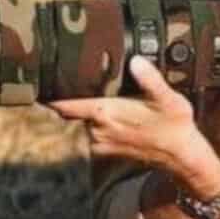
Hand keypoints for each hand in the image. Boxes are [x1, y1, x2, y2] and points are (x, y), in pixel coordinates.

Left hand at [49, 56, 219, 198]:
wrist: (181, 157)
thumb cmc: (175, 125)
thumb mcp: (169, 99)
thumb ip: (151, 80)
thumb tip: (135, 60)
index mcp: (106, 114)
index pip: (66, 105)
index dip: (49, 94)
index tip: (38, 81)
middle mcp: (98, 130)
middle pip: (73, 108)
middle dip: (74, 94)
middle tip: (77, 74)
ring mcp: (101, 143)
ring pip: (85, 119)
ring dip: (91, 107)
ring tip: (106, 92)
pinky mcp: (107, 150)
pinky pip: (95, 130)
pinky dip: (100, 120)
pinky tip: (116, 111)